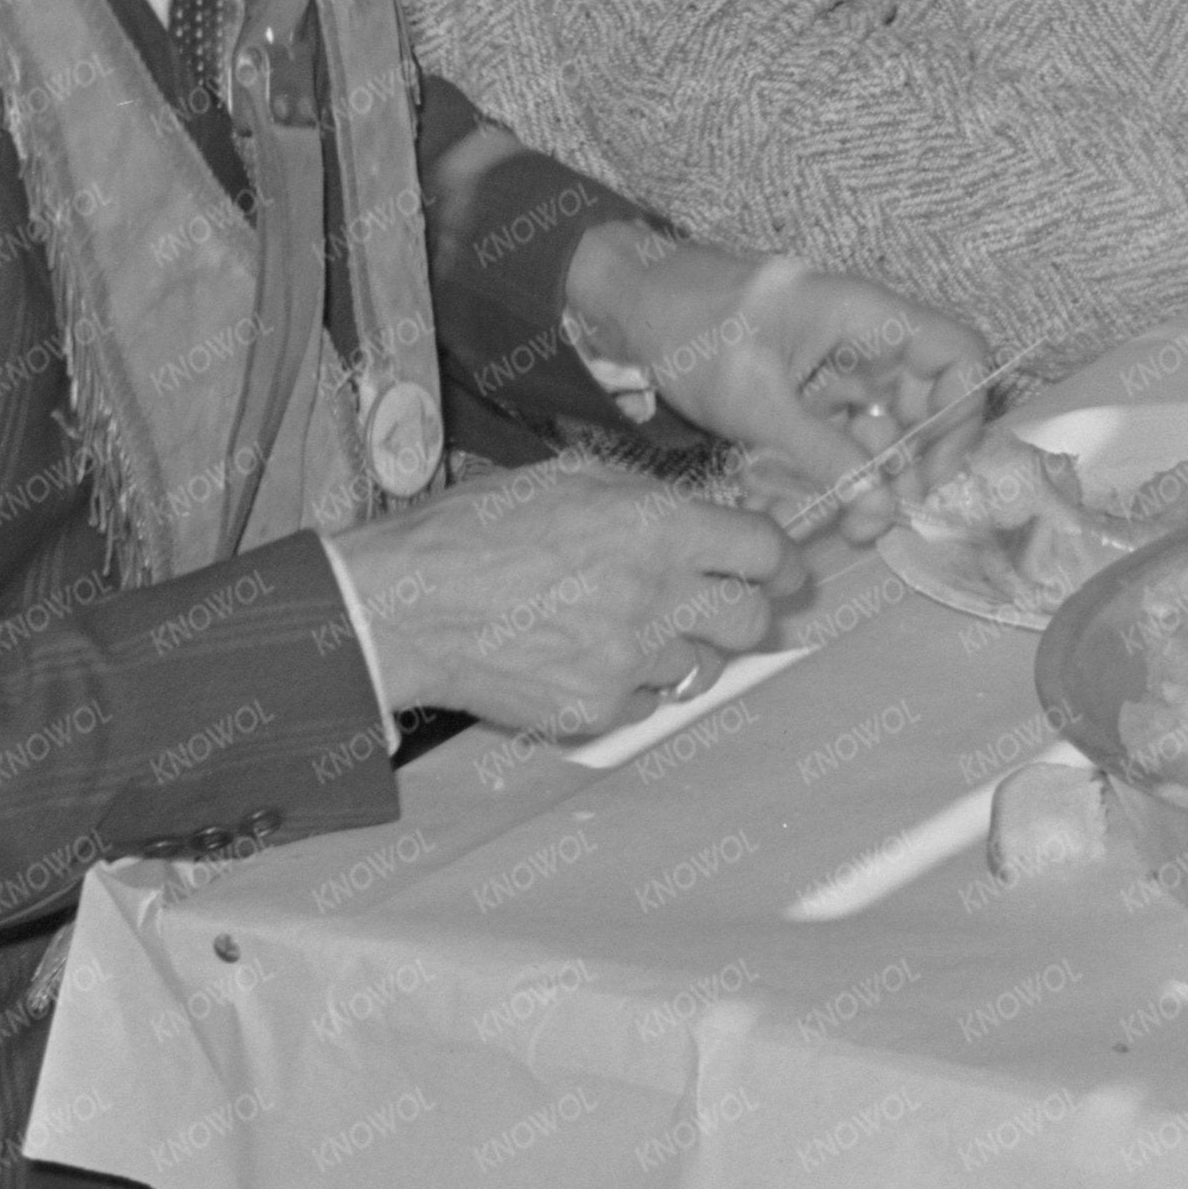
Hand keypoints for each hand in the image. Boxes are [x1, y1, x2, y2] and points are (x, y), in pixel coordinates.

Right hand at [331, 454, 785, 738]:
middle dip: (741, 610)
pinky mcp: (598, 710)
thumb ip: (648, 500)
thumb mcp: (572, 478)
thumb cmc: (477, 530)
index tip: (780, 570)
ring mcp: (630, 661)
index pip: (764, 550)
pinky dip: (631, 684)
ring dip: (681, 648)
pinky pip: (647, 701)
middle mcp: (658, 596)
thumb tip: (703, 519)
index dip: (780, 561)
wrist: (407, 605)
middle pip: (751, 620)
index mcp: (658, 527)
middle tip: (715, 604)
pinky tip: (586, 656)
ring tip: (625, 627)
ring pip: (700, 666)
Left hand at [560, 225, 992, 534]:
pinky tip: (804, 503)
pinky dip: (832, 468)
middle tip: (877, 521)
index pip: (959, 353)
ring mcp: (837, 360)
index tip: (929, 475)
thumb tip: (884, 507)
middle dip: (910, 465)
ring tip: (841, 525)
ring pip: (883, 424)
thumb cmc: (689, 330)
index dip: (963, 413)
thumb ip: (825, 455)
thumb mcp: (757, 401)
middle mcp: (864, 335)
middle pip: (927, 399)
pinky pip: (842, 430)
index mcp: (865, 314)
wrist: (626, 302)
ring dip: (869, 477)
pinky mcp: (809, 384)